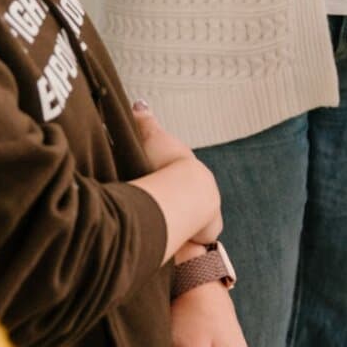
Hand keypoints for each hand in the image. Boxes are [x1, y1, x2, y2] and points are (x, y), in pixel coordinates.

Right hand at [130, 103, 222, 244]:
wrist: (184, 189)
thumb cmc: (166, 163)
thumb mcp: (151, 137)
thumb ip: (143, 122)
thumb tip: (138, 104)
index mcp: (192, 170)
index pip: (183, 178)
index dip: (171, 184)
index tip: (159, 190)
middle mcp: (205, 190)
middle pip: (191, 200)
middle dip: (178, 206)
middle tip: (160, 211)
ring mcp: (208, 212)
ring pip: (195, 220)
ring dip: (183, 224)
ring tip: (164, 229)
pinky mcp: (208, 231)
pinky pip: (198, 238)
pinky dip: (188, 239)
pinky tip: (174, 242)